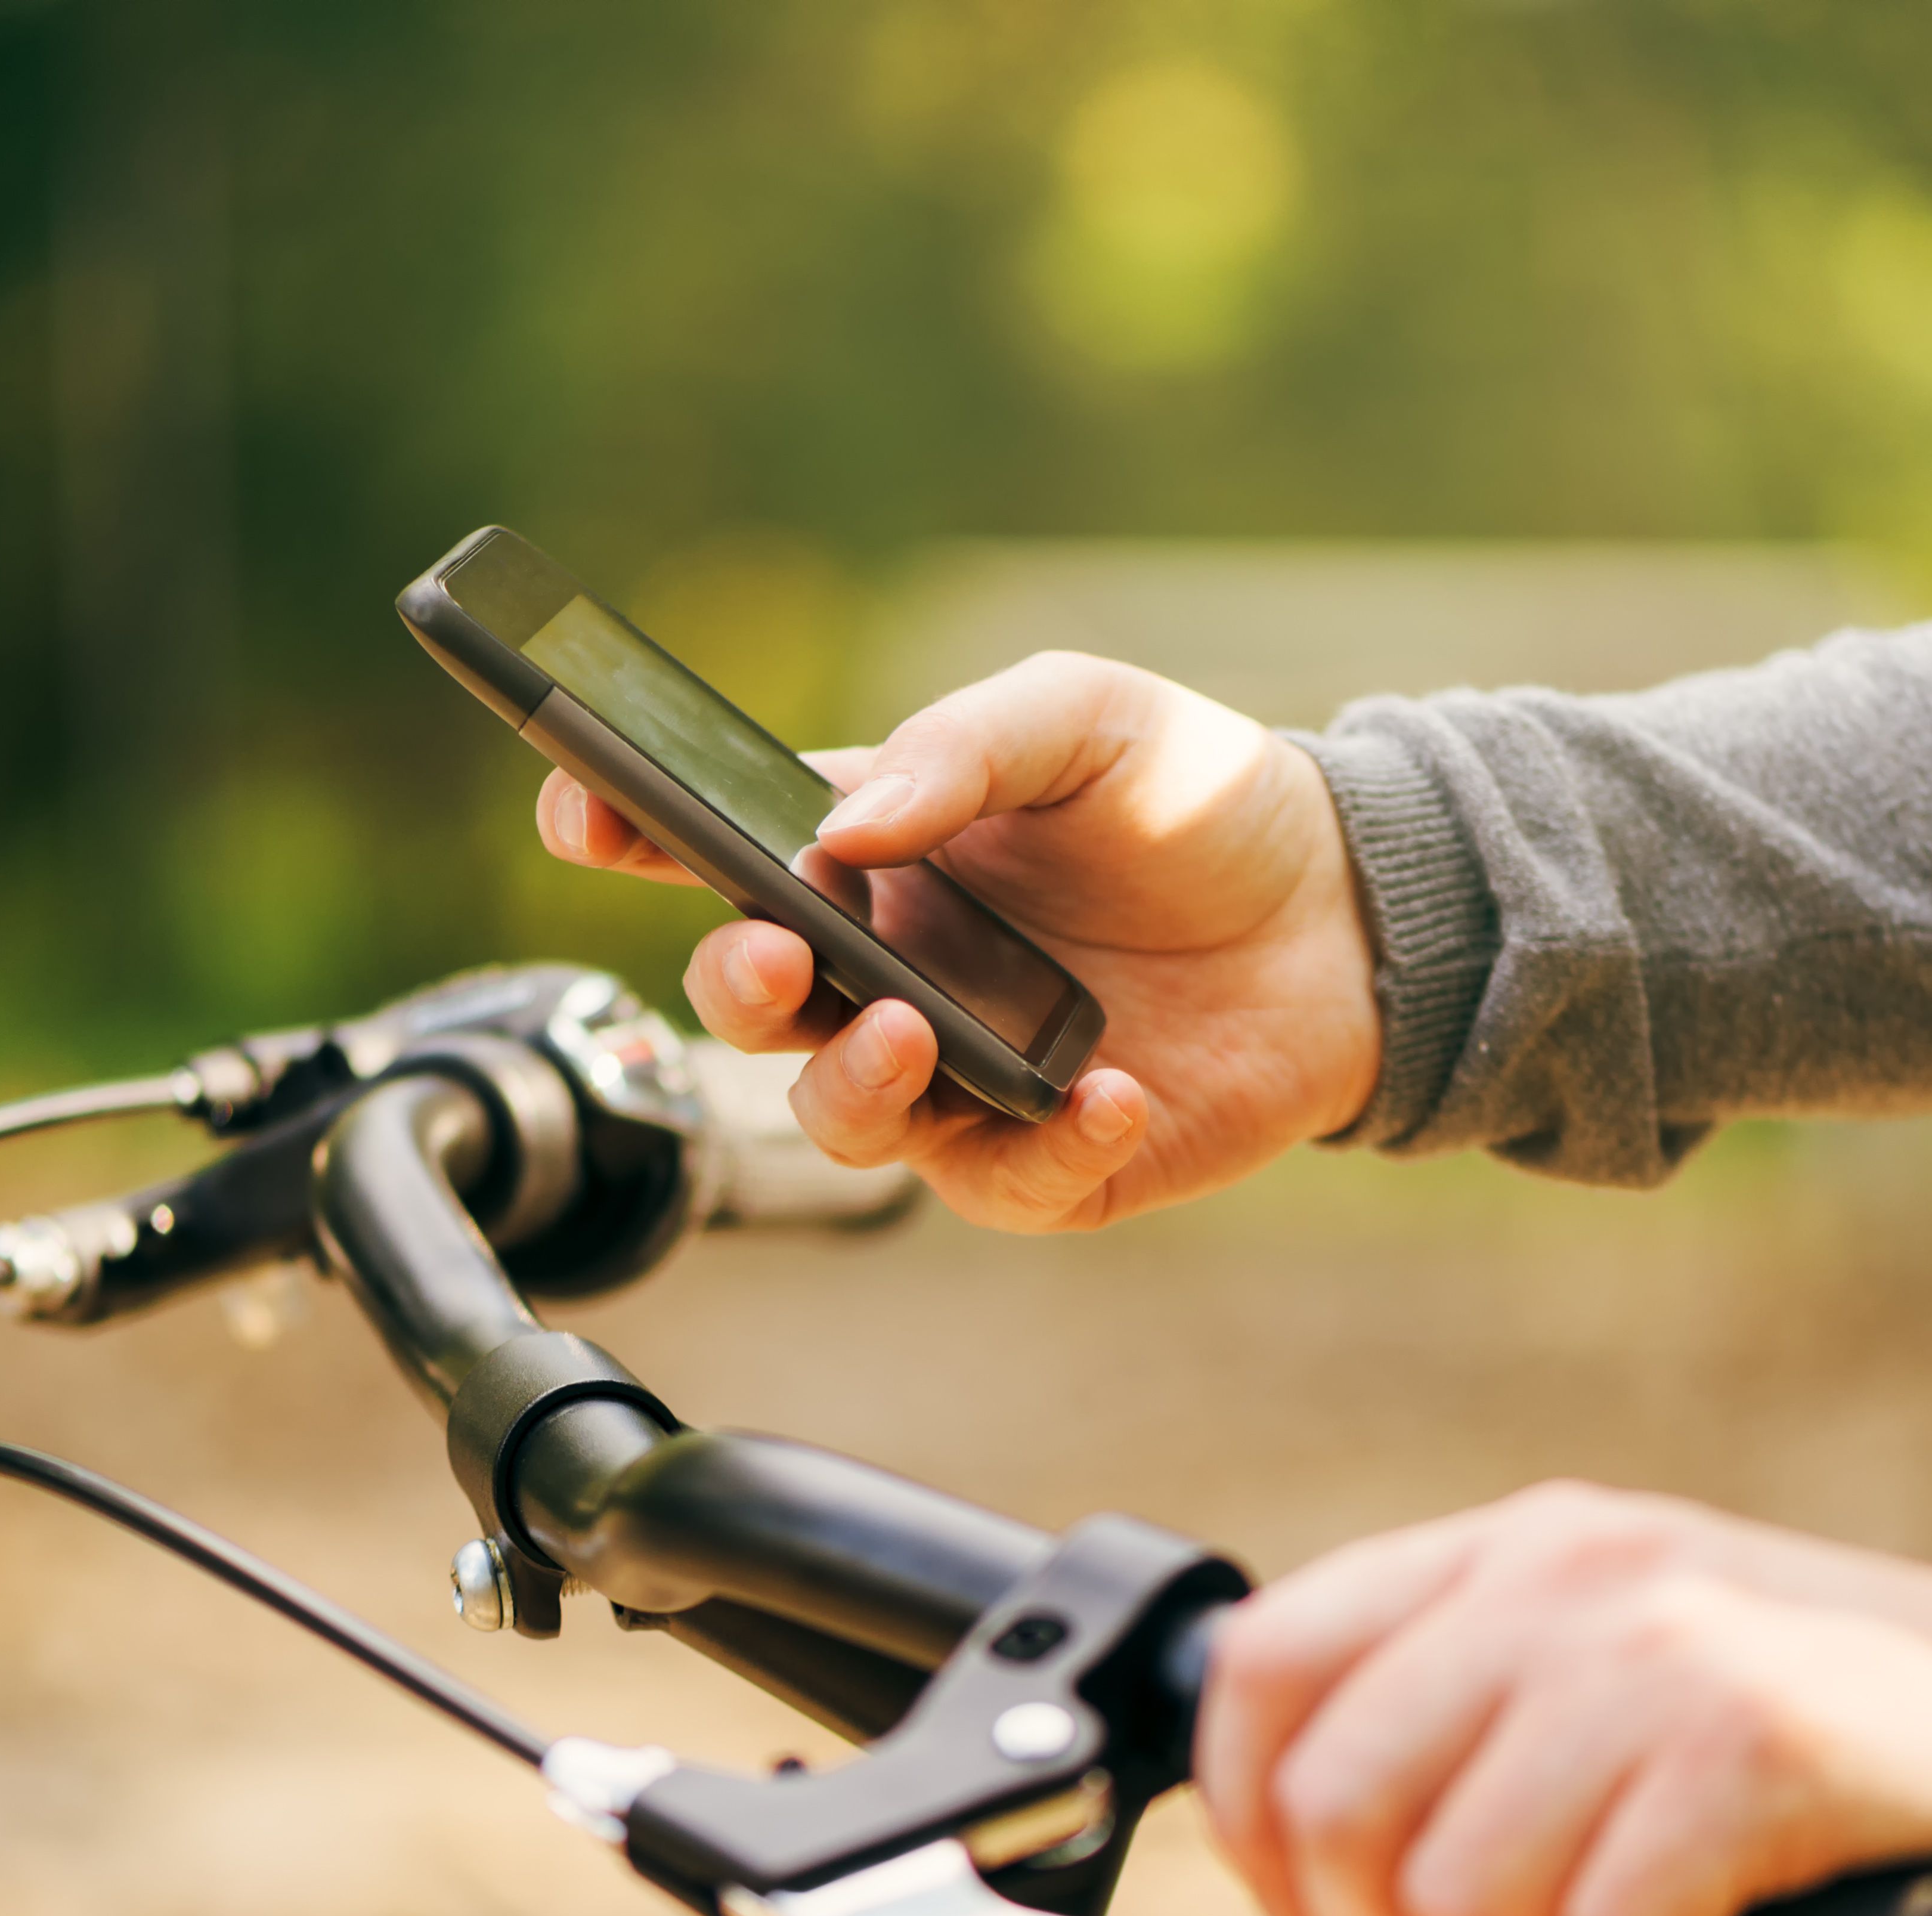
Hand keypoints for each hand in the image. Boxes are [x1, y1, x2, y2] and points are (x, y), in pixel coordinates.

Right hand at [536, 652, 1377, 1231]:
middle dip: (738, 989)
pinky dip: (1044, 1144)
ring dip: (854, 1085)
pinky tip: (1103, 1089)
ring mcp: (958, 1075)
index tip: (582, 811)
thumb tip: (852, 825)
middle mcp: (886, 973)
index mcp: (866, 854)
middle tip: (782, 959)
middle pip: (751, 1007)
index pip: (709, 851)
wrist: (1348, 906)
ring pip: (841, 1118)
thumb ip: (967, 743)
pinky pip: (1000, 1182)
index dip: (624, 832)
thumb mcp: (1086, 716)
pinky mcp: (1047, 1159)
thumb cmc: (1194, 800)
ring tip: (915, 1030)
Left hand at [1193, 1484, 1931, 1915]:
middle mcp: (1560, 1575)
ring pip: (1456, 1893)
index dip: (1253, 1832)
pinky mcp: (1762, 1739)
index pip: (1261, 1669)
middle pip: (1331, 1805)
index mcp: (1502, 1555)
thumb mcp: (1603, 1754)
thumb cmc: (1814, 1760)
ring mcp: (1662, 1647)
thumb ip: (1444, 1845)